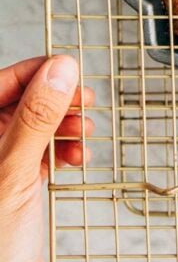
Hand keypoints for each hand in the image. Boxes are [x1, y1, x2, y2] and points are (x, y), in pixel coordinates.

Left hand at [0, 56, 94, 261]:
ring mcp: (0, 172)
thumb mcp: (15, 174)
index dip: (37, 73)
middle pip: (19, 104)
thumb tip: (58, 71)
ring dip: (62, 125)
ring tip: (85, 132)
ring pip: (33, 129)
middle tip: (85, 100)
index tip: (69, 69)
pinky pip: (40, 155)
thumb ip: (35, 119)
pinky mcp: (16, 192)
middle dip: (54, 99)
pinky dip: (62, 151)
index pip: (1, 85)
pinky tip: (77, 157)